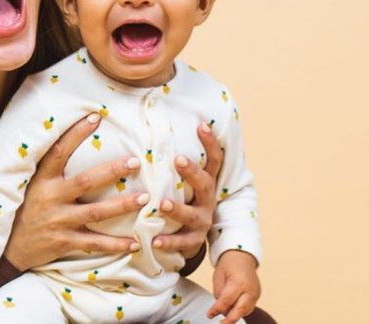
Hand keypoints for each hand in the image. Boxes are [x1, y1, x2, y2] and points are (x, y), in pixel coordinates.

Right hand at [3, 113, 147, 270]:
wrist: (9, 247)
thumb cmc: (25, 208)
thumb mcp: (31, 184)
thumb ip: (48, 167)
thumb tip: (66, 136)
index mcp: (41, 180)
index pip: (58, 151)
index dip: (75, 133)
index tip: (96, 117)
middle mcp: (50, 198)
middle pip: (85, 182)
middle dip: (111, 171)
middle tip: (135, 162)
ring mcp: (58, 221)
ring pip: (95, 212)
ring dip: (122, 205)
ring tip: (145, 198)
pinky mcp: (63, 242)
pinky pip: (94, 243)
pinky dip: (115, 244)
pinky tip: (135, 243)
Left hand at [152, 122, 222, 258]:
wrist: (192, 238)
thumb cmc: (184, 200)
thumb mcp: (185, 182)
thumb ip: (175, 163)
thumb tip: (155, 126)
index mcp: (206, 183)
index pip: (214, 160)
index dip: (210, 143)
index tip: (201, 125)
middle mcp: (207, 201)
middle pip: (204, 184)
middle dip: (192, 172)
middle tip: (177, 159)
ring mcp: (202, 221)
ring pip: (191, 215)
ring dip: (177, 209)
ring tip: (161, 204)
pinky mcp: (193, 241)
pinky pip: (181, 242)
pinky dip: (167, 241)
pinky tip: (154, 239)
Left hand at [208, 250, 260, 323]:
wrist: (242, 256)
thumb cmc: (228, 264)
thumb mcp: (218, 275)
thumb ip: (218, 292)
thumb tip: (220, 308)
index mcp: (239, 282)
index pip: (227, 300)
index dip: (217, 309)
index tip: (209, 315)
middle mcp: (250, 289)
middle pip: (240, 309)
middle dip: (230, 319)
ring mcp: (256, 293)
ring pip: (246, 311)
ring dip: (235, 315)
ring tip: (224, 318)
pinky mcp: (257, 295)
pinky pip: (249, 307)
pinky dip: (240, 311)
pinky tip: (231, 311)